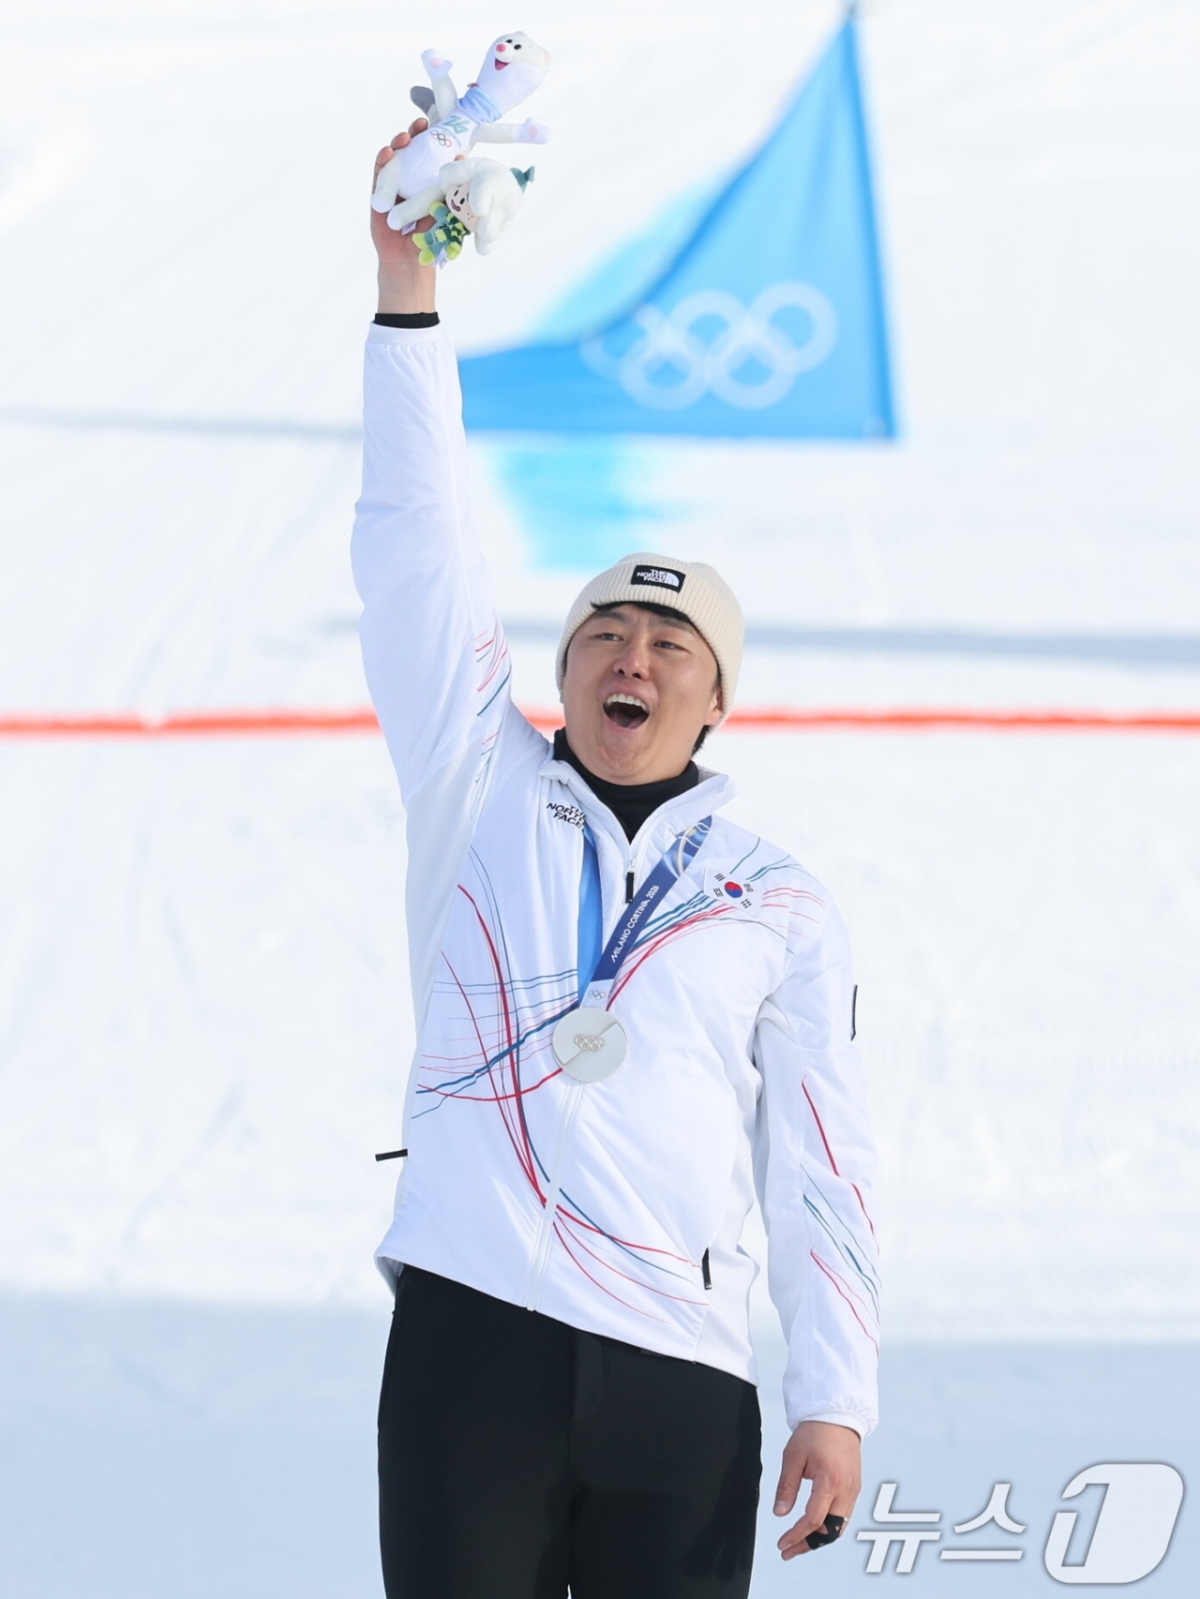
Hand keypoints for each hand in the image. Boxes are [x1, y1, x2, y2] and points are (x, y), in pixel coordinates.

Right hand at [371, 121, 436, 314]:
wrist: (411, 260)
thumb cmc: (431, 236)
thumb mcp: (444, 206)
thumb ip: (449, 183)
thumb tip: (462, 155)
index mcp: (424, 181)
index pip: (427, 154)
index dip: (430, 138)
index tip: (437, 124)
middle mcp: (408, 181)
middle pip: (409, 152)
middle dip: (414, 135)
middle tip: (422, 123)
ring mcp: (392, 187)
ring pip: (394, 159)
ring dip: (398, 145)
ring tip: (405, 136)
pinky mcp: (379, 195)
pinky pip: (379, 174)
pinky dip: (382, 162)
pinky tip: (388, 152)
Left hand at [773, 1420, 860, 1560]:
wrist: (838, 1416)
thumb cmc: (815, 1432)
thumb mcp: (793, 1457)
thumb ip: (787, 1487)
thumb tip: (780, 1513)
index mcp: (830, 1481)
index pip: (813, 1520)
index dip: (796, 1536)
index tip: (782, 1544)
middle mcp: (846, 1490)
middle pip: (830, 1531)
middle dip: (809, 1544)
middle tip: (790, 1550)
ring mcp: (854, 1490)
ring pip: (839, 1527)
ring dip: (820, 1538)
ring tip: (799, 1542)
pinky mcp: (855, 1487)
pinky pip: (844, 1515)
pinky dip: (830, 1526)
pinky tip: (815, 1527)